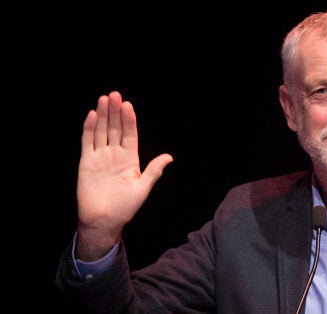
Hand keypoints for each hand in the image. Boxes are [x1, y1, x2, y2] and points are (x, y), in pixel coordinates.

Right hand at [75, 91, 172, 260]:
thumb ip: (153, 171)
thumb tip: (169, 157)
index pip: (130, 134)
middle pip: (115, 129)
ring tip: (104, 99)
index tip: (128, 106)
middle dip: (115, 112)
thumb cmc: (125, 207)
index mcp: (130, 159)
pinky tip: (92, 115)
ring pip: (101, 131)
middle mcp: (115, 155)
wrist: (103, 220)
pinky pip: (87, 142)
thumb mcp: (142, 188)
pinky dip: (89, 128)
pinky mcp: (86, 162)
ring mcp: (100, 157)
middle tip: (115, 95)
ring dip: (103, 115)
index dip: (129, 120)